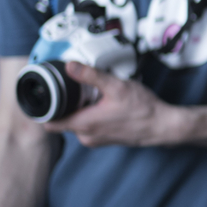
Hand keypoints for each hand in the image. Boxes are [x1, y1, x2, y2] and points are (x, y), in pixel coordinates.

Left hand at [42, 62, 184, 147]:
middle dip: (67, 105)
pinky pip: (89, 127)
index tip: (47, 96)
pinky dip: (92, 117)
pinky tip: (106, 107)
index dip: (43, 110)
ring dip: (81, 111)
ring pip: (77, 123)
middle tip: (78, 91)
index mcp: (84, 124)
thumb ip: (90, 75)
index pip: (48, 123)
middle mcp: (86, 136)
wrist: (163, 126)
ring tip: (96, 98)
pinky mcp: (105, 140)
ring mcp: (95, 140)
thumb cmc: (143, 109)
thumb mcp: (116, 86)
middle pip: (63, 120)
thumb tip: (70, 66)